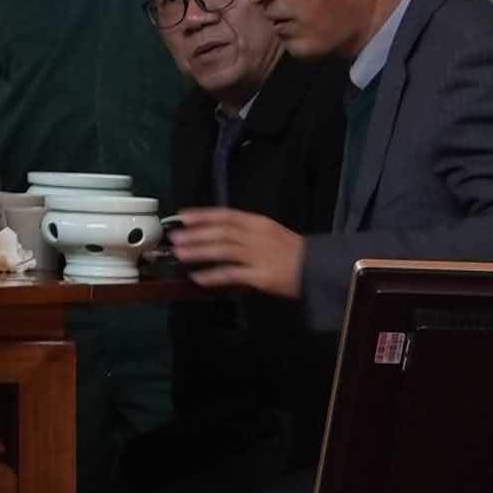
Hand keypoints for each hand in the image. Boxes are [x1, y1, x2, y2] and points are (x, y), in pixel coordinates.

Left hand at [169, 205, 305, 299]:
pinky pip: (232, 274)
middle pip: (221, 232)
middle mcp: (256, 236)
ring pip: (223, 250)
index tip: (183, 215)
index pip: (226, 215)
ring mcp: (258, 255)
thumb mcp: (270, 233)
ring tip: (180, 254)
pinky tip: (198, 278)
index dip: (203, 215)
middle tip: (174, 237)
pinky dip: (213, 276)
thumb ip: (246, 232)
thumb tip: (218, 233)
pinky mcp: (260, 276)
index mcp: (258, 222)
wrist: (318, 269)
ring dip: (199, 251)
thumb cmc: (292, 252)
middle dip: (195, 234)